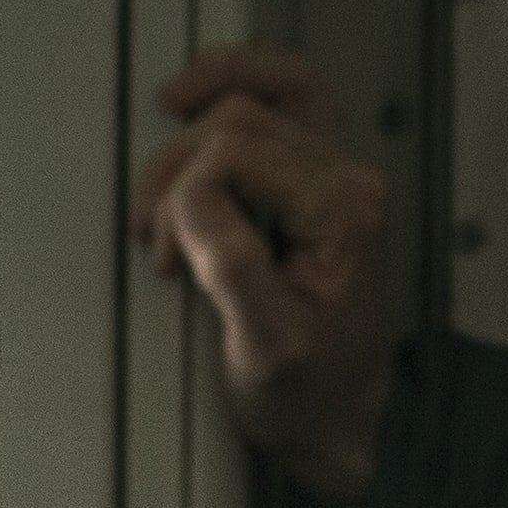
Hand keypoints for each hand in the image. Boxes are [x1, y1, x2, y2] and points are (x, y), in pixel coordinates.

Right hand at [130, 47, 395, 505]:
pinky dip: (231, 90)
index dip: (185, 196)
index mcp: (342, 212)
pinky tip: (191, 102)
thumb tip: (193, 205)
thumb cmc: (311, 392)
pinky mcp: (311, 183)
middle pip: (242, 116)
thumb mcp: (263, 346)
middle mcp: (346, 182)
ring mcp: (332, 176)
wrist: (341, 418)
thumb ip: (232, 268)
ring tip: (164, 164)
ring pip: (266, 89)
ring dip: (199, 122)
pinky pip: (282, 101)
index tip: (172, 256)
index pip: (238, 152)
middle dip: (179, 170)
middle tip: (161, 238)